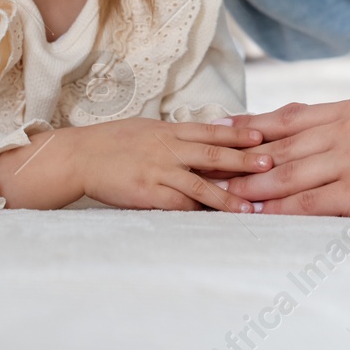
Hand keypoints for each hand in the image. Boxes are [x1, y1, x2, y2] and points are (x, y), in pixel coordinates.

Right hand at [67, 117, 272, 212]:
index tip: (262, 135)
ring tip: (249, 207)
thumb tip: (208, 131)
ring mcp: (157, 171)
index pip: (210, 130)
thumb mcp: (147, 128)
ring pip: (199, 184)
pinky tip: (214, 221)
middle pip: (212, 153)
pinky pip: (177, 204)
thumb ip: (177, 133)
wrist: (80, 157)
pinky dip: (197, 212)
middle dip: (242, 160)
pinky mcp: (146, 193)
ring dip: (227, 197)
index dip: (237, 132)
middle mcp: (167, 148)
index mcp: (168, 130)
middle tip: (269, 163)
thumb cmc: (113, 142)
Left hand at [222, 96, 349, 225]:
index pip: (290, 116)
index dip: (250, 125)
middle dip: (239, 157)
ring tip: (219, 194)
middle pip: (281, 143)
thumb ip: (346, 131)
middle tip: (204, 165)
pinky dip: (276, 210)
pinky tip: (254, 216)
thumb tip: (300, 136)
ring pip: (287, 172)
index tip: (217, 131)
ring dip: (249, 186)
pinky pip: (307, 202)